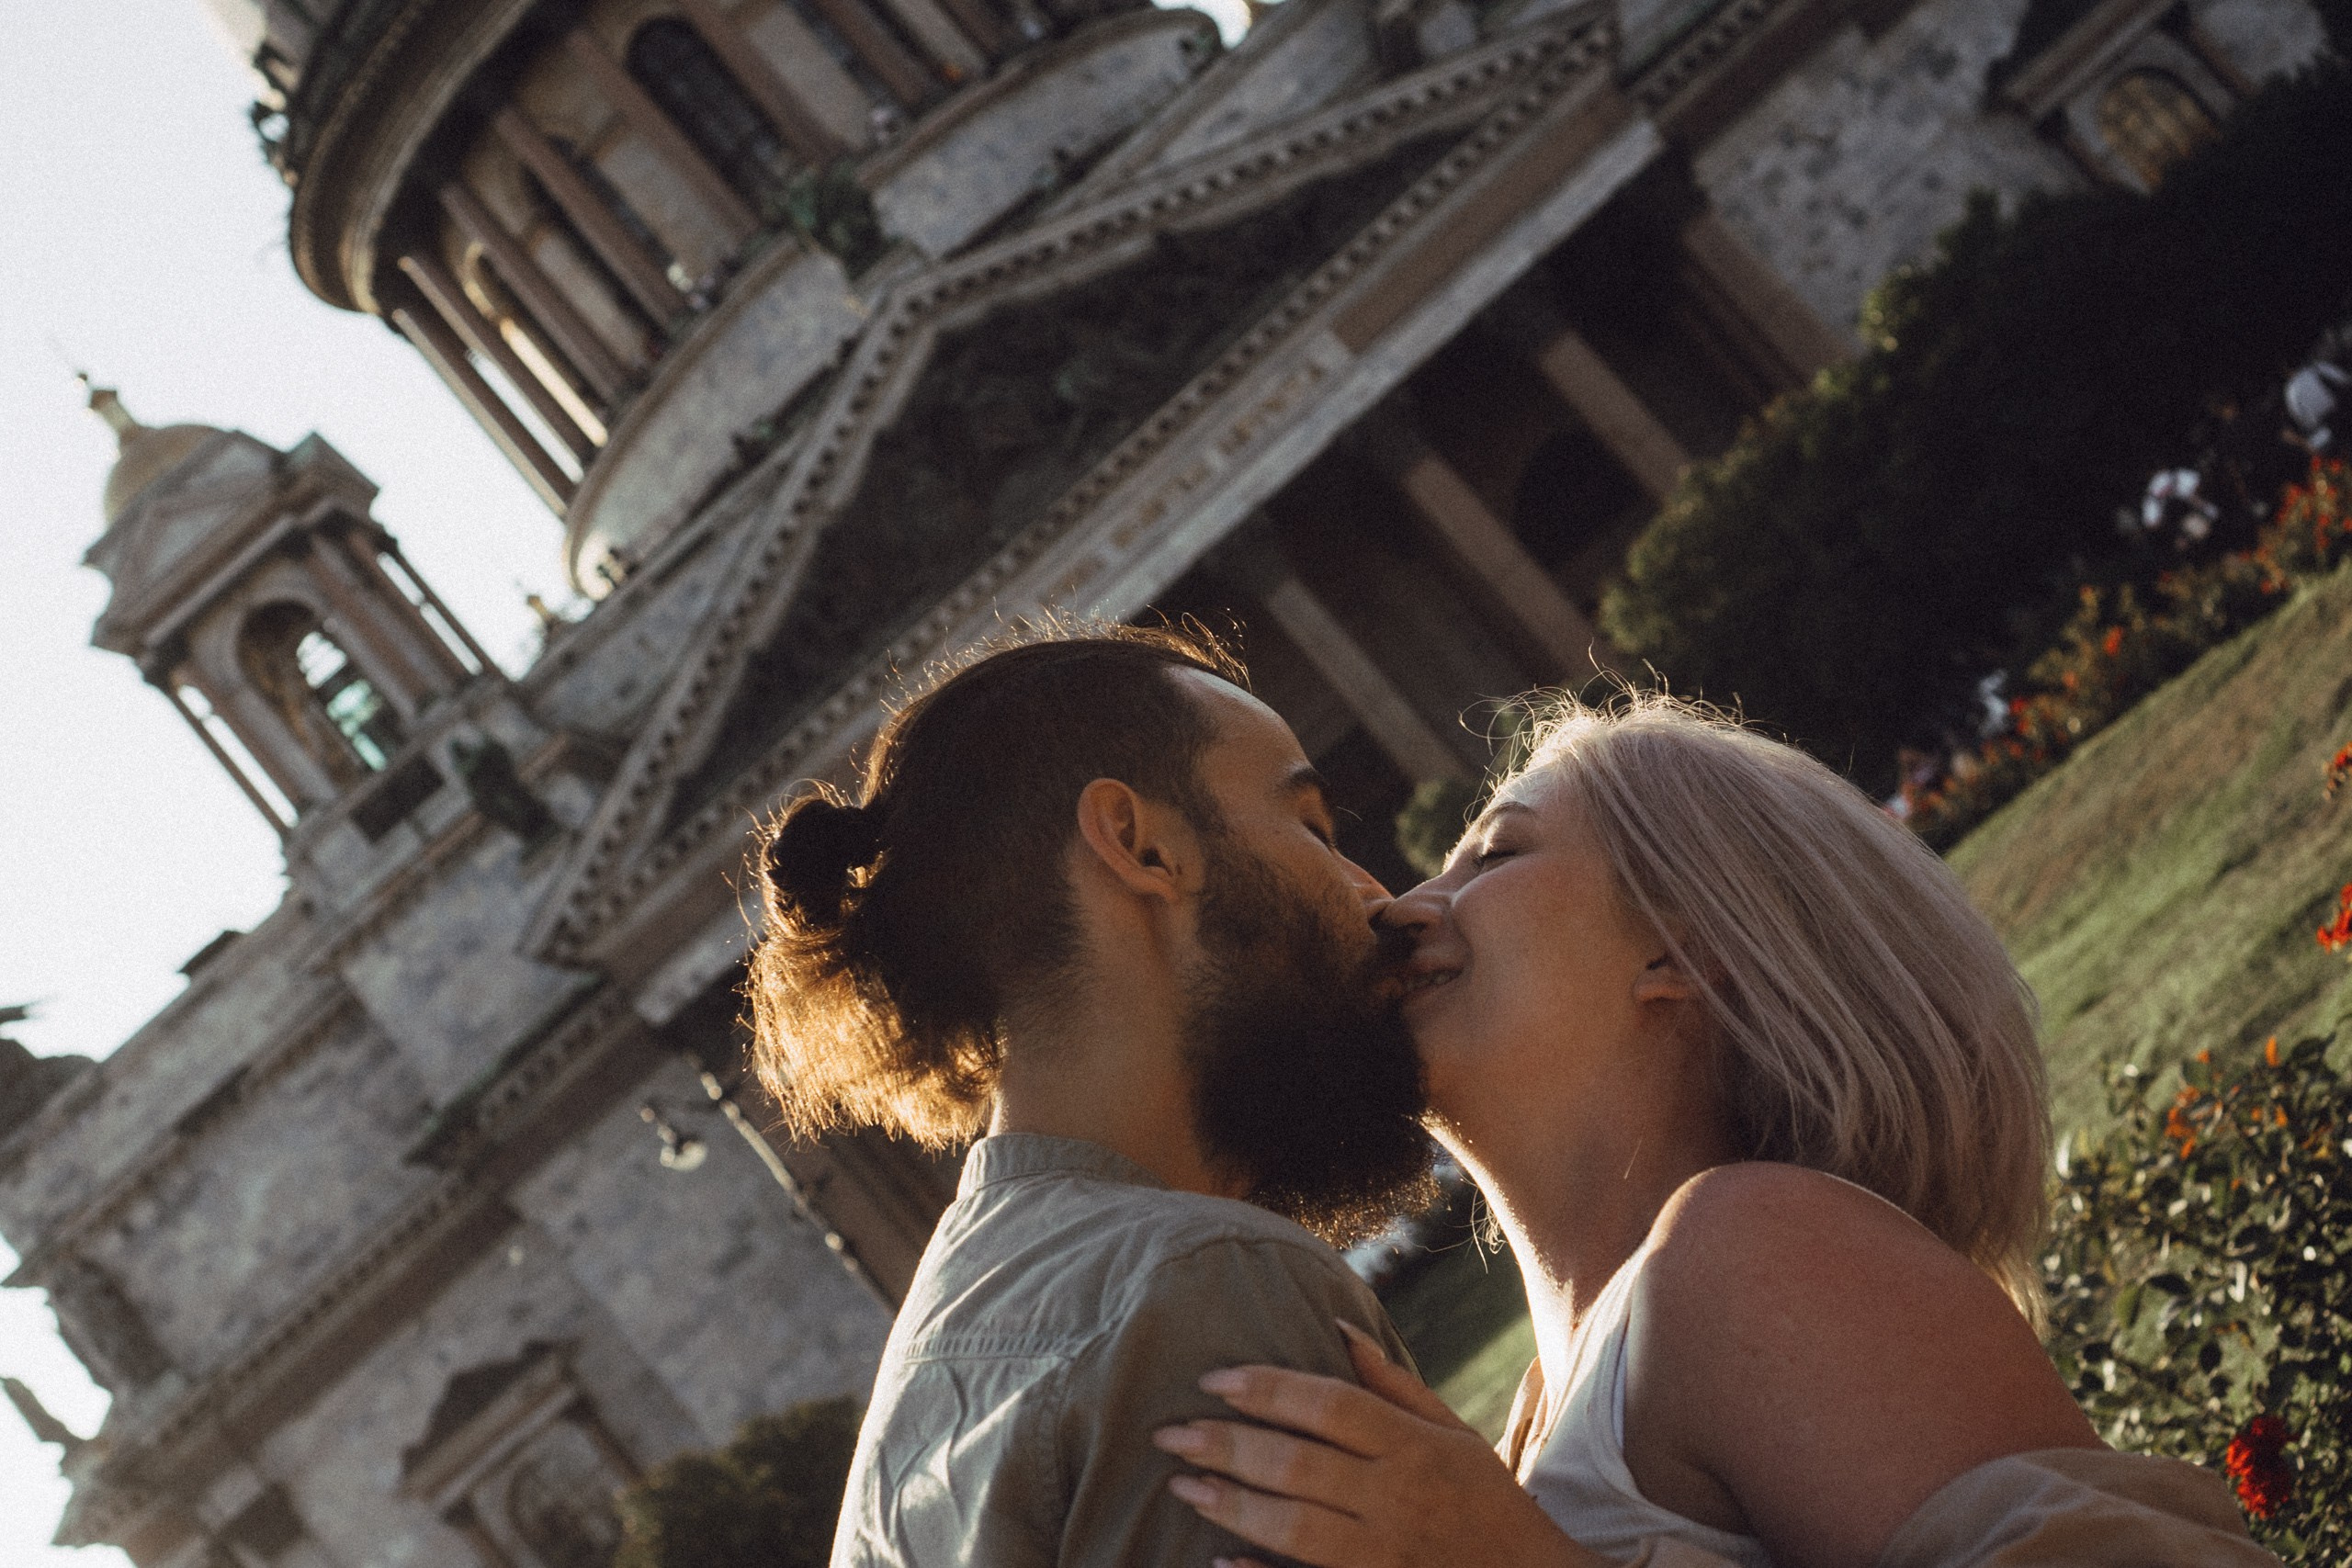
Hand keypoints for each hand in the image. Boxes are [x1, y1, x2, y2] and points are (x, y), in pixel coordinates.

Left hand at [1151, 1320, 1600, 1567]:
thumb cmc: (1487, 1500)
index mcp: (1415, 1447)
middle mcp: (1399, 1497)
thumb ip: (1392, 1384)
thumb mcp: (1454, 1433)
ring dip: (1231, 1506)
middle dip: (1226, 1446)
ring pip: (1294, 1528)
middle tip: (1169, 1433)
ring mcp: (1388, 1555)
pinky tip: (1218, 1563)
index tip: (1213, 1379)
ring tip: (1181, 1487)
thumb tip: (1336, 1325)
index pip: (1329, 1405)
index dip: (1267, 1389)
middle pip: (1298, 1465)